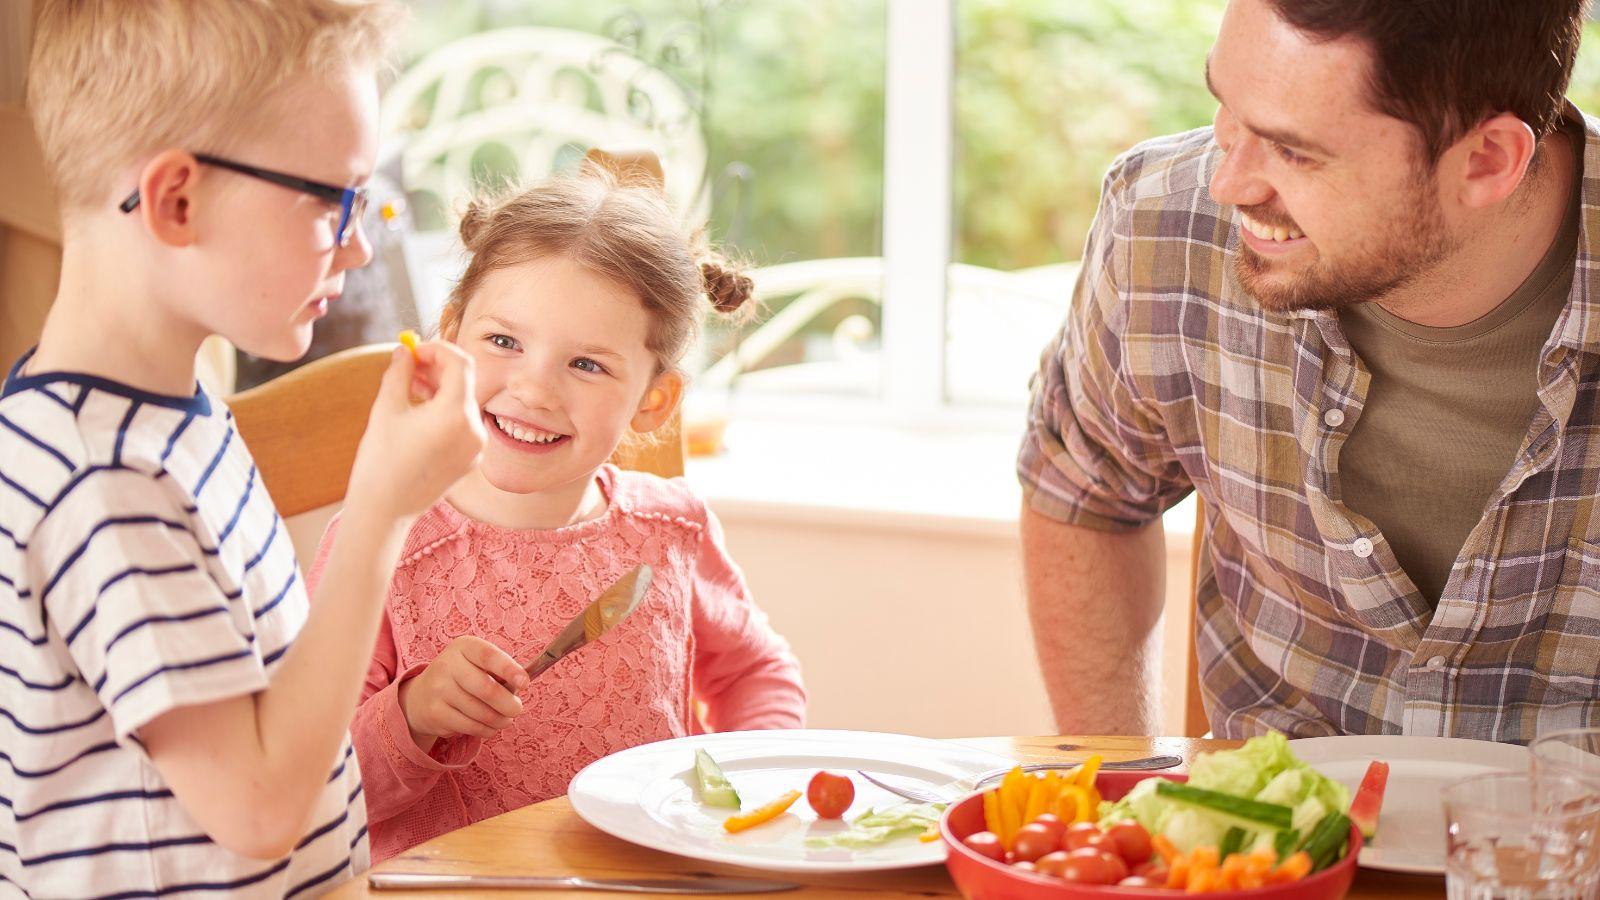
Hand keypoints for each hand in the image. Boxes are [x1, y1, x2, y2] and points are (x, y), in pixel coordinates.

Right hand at [346, 341, 485, 522]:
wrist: (384, 511)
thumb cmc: (380, 460)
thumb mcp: (386, 408)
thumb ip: (399, 372)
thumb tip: (404, 350)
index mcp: (455, 414)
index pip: (460, 363)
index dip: (437, 349)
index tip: (414, 349)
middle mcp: (474, 429)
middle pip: (464, 382)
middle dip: (437, 368)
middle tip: (408, 365)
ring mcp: (476, 447)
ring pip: (462, 403)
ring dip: (439, 389)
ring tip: (409, 388)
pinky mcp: (471, 459)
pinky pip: (462, 424)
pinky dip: (444, 411)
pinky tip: (419, 414)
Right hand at [399, 636, 530, 745]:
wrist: (419, 697)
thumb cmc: (461, 677)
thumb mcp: (475, 663)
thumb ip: (498, 670)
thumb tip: (522, 685)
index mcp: (463, 646)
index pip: (488, 656)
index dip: (509, 670)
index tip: (525, 683)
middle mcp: (447, 665)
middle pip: (487, 689)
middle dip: (509, 704)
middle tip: (517, 709)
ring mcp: (439, 690)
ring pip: (481, 712)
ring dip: (500, 720)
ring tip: (505, 720)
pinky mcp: (435, 713)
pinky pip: (470, 726)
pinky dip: (487, 730)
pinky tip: (490, 727)